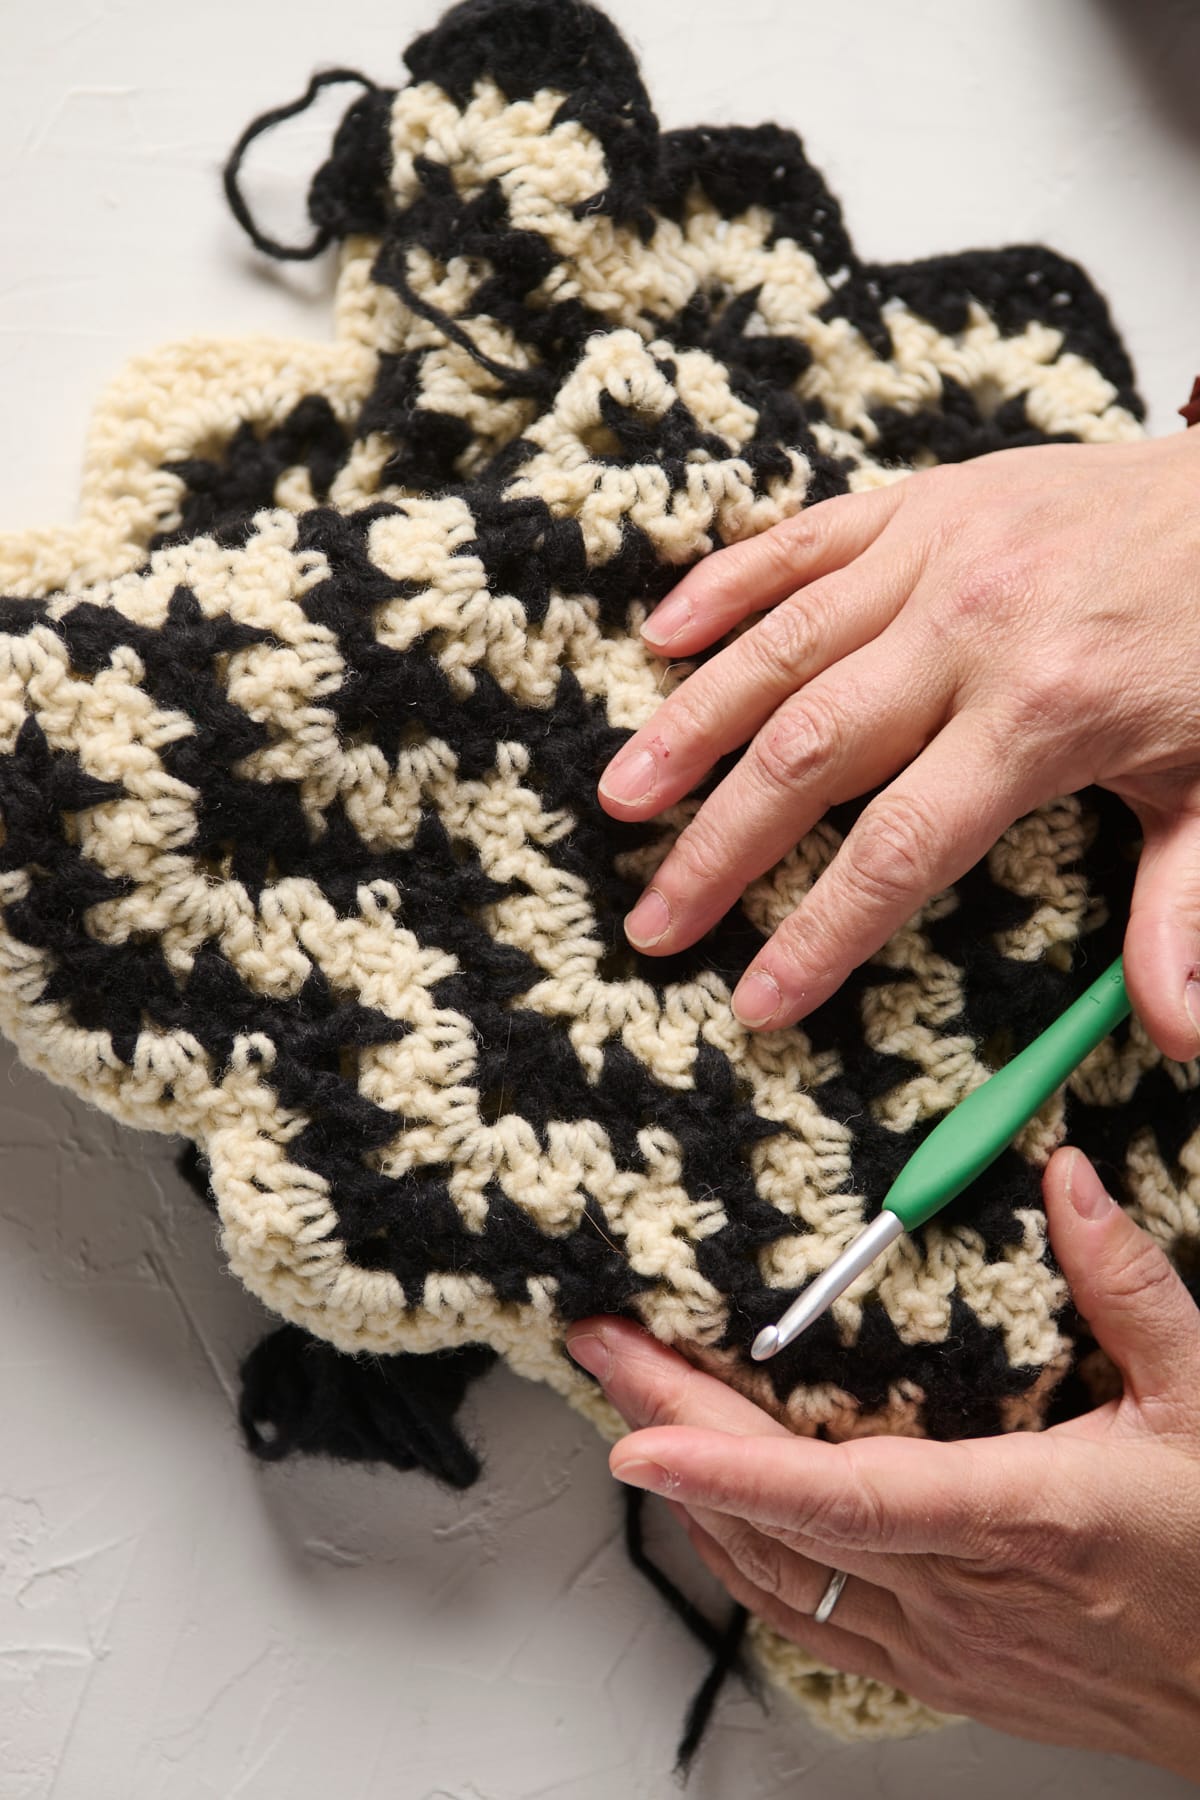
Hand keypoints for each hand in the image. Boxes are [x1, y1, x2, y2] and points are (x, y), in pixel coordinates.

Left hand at [565, 1149, 1199, 1781]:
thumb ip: (1129, 1287)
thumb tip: (1066, 1183)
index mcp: (1018, 1516)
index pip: (840, 1496)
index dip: (726, 1468)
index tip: (638, 1436)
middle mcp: (961, 1592)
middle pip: (775, 1517)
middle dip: (667, 1429)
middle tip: (603, 1352)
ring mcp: (942, 1643)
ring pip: (775, 1575)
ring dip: (690, 1493)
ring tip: (634, 1408)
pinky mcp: (941, 1672)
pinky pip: (809, 1619)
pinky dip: (741, 1556)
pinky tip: (712, 1516)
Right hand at [598, 431, 1199, 1059]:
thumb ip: (1185, 912)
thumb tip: (1176, 1031)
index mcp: (1041, 714)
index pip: (900, 849)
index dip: (821, 933)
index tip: (757, 999)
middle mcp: (967, 633)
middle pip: (809, 758)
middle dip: (718, 851)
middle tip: (653, 922)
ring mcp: (933, 557)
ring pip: (780, 650)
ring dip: (691, 727)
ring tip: (623, 797)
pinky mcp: (920, 502)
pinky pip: (799, 541)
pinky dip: (723, 587)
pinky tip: (660, 639)